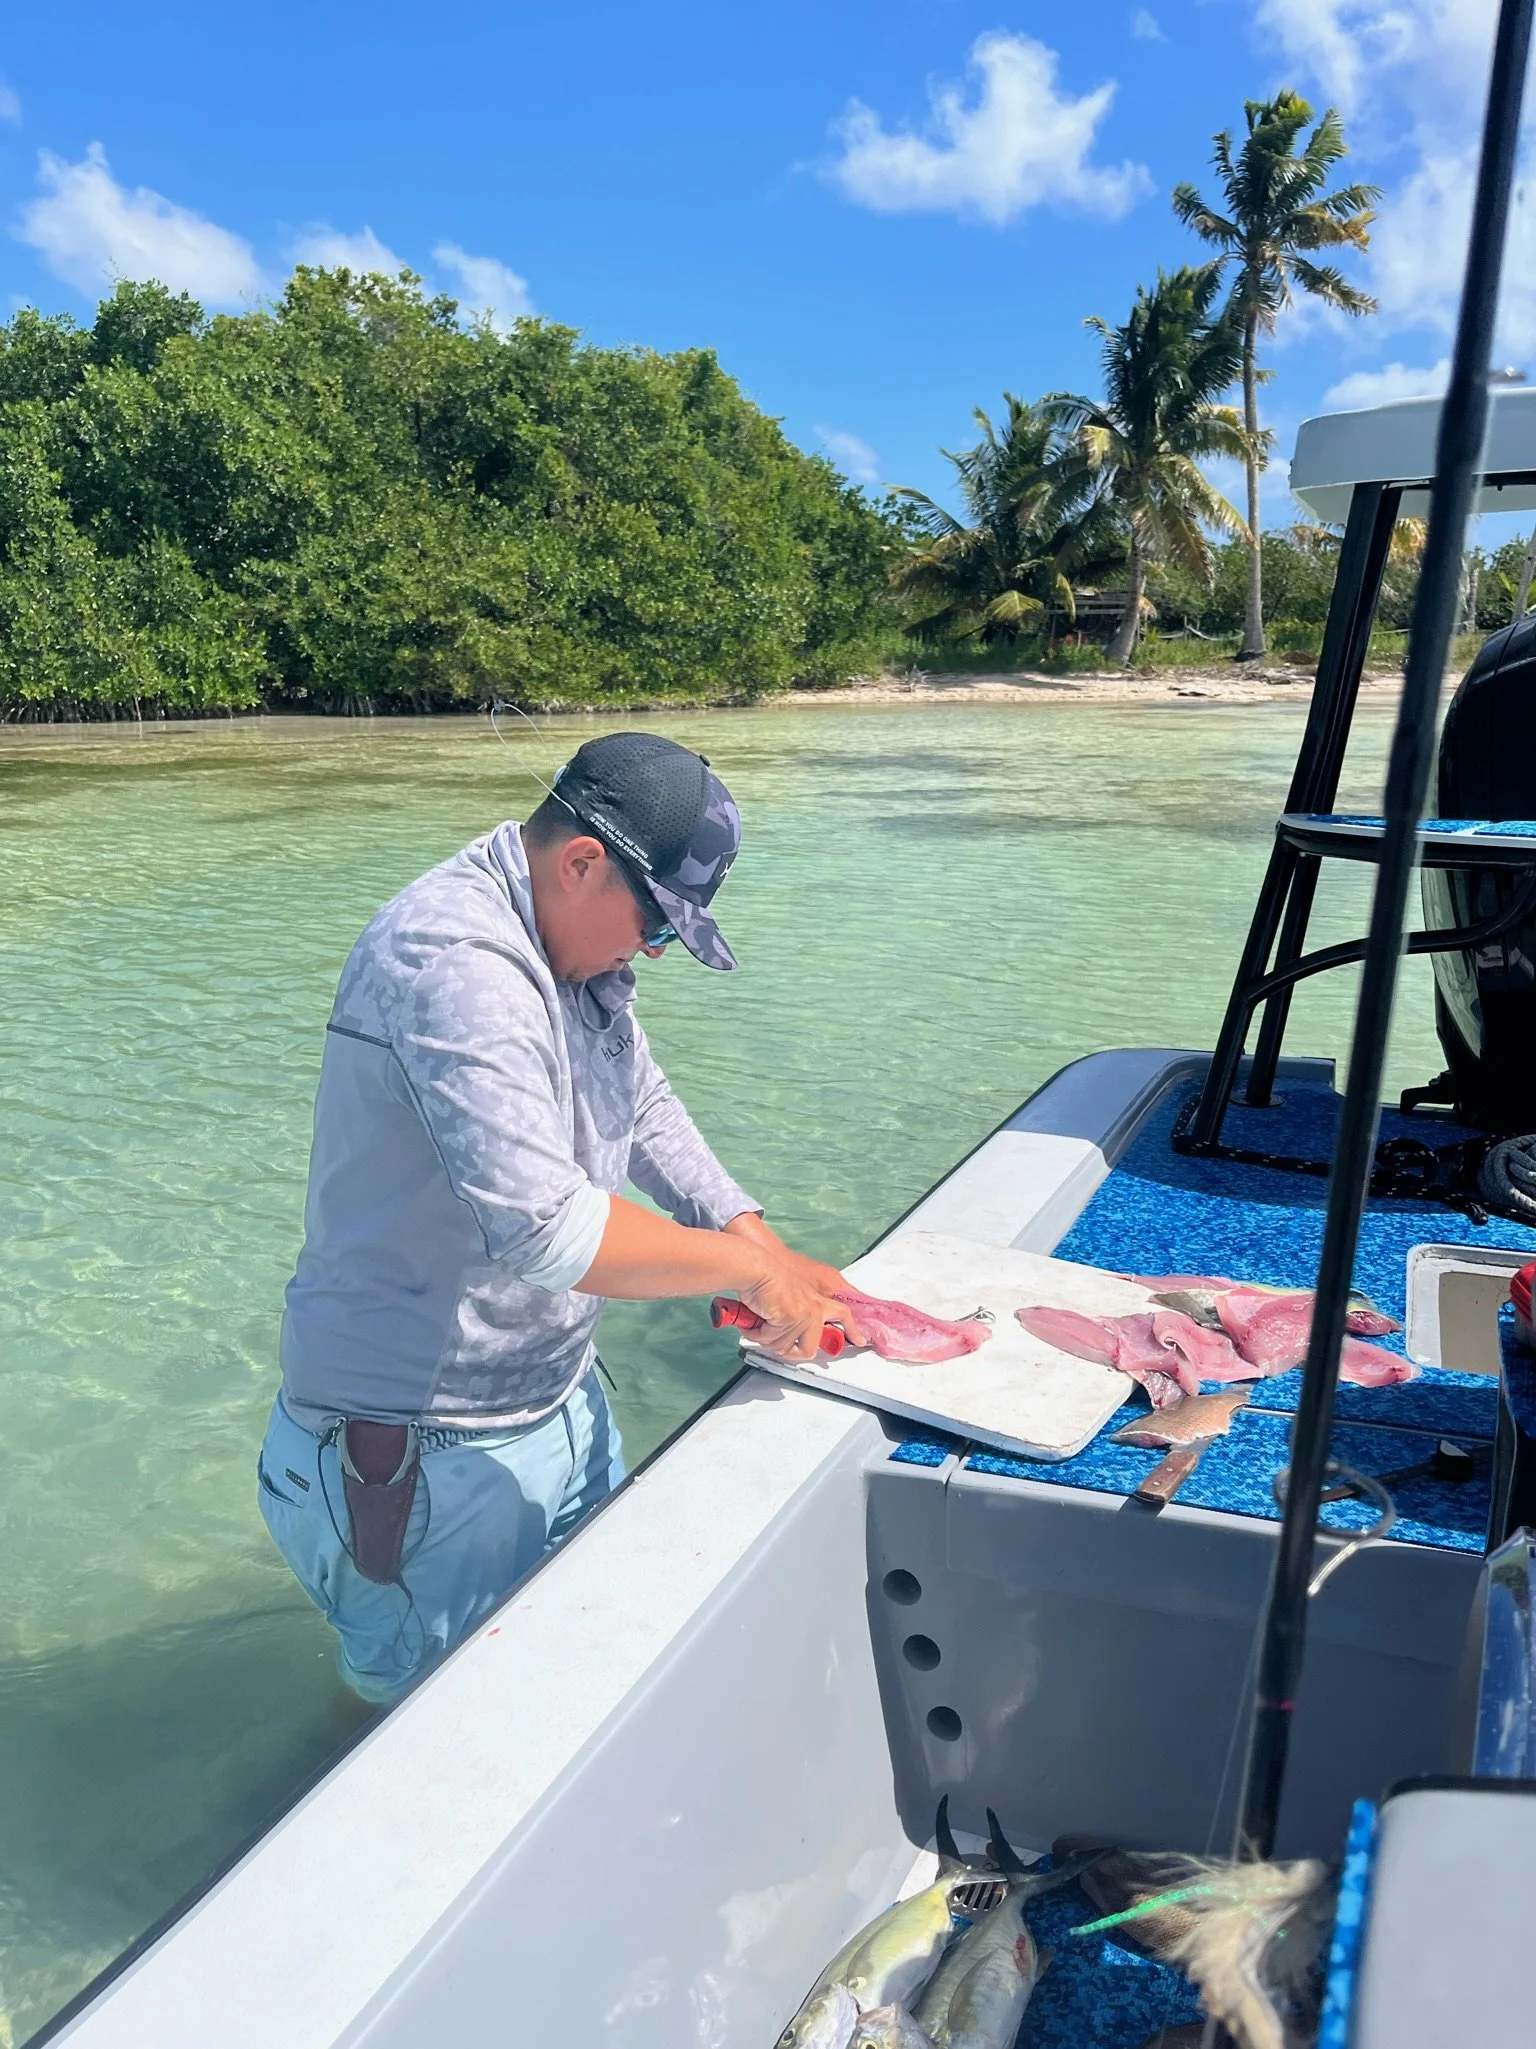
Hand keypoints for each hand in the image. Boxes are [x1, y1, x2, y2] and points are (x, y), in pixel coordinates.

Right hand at [725, 1218, 866, 1360]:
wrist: (757, 1269)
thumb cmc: (765, 1279)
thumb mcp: (790, 1296)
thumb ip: (798, 1315)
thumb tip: (792, 1338)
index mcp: (817, 1300)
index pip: (843, 1314)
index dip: (852, 1329)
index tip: (860, 1340)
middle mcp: (816, 1308)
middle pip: (809, 1349)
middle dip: (788, 1351)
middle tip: (772, 1338)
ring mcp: (806, 1314)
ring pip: (784, 1347)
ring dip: (766, 1338)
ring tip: (760, 1321)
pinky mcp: (793, 1317)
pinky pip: (772, 1339)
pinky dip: (757, 1333)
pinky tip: (755, 1320)